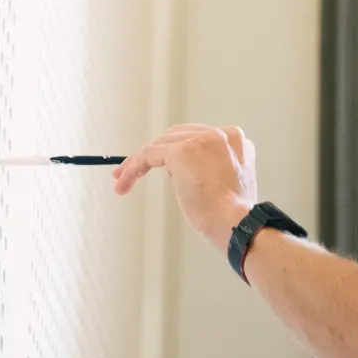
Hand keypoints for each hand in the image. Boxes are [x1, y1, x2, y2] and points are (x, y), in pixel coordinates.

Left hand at [112, 124, 258, 246]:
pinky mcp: (183, 150)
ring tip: (121, 180)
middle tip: (133, 170)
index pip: (197, 138)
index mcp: (235, 140)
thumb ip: (210, 167)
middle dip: (153, 152)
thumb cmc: (231, 215)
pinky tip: (123, 183)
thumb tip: (180, 170)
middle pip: (176, 136)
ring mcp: (202, 140)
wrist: (236, 224)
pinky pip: (148, 154)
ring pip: (161, 144)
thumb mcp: (226, 183)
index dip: (175, 150)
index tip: (160, 165)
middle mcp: (220, 134)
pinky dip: (133, 168)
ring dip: (138, 162)